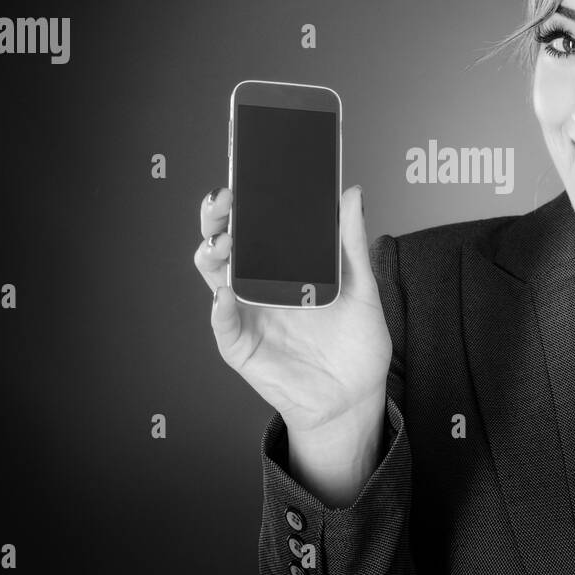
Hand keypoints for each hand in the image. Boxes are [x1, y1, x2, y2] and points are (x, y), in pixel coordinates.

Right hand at [194, 185, 391, 442]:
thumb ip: (351, 243)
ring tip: (224, 243)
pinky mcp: (243, 348)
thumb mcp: (362, 287)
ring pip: (215, 279)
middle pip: (224, 245)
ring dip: (212, 256)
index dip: (241, 204)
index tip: (242, 180)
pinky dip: (220, 311)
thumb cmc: (356, 342)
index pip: (253, 228)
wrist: (357, 394)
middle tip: (225, 202)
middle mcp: (259, 287)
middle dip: (216, 220)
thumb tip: (352, 193)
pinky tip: (225, 296)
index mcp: (283, 268)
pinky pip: (224, 327)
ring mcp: (248, 315)